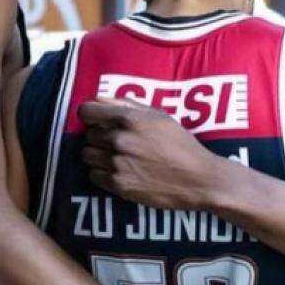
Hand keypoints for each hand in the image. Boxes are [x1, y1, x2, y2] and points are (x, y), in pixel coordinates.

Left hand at [79, 98, 221, 210]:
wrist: (197, 179)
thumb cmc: (181, 144)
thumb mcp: (159, 116)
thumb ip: (127, 104)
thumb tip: (98, 99)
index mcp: (129, 119)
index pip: (87, 111)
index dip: (90, 115)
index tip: (97, 120)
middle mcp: (119, 140)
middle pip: (89, 134)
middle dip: (99, 136)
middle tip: (117, 142)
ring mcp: (117, 163)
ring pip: (87, 155)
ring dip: (98, 155)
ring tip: (116, 157)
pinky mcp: (118, 185)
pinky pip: (93, 175)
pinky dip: (102, 173)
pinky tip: (119, 171)